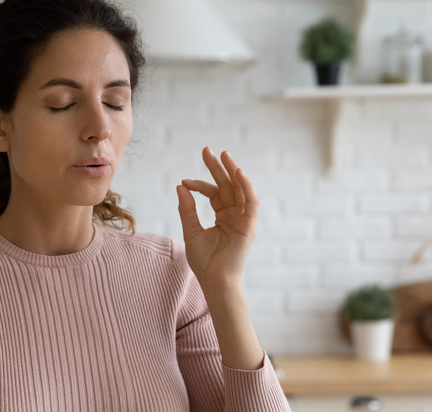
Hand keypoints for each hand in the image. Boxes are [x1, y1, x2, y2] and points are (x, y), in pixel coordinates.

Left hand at [176, 147, 258, 289]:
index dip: (199, 185)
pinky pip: (251, 201)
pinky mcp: (250, 225)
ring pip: (240, 189)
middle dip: (218, 167)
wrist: (215, 281)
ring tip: (223, 154)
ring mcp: (244, 219)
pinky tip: (238, 172)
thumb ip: (187, 209)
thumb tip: (180, 187)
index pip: (213, 193)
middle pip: (227, 186)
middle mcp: (235, 215)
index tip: (184, 182)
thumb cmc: (204, 262)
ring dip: (233, 171)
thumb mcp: (191, 231)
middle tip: (206, 150)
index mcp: (223, 217)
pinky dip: (246, 186)